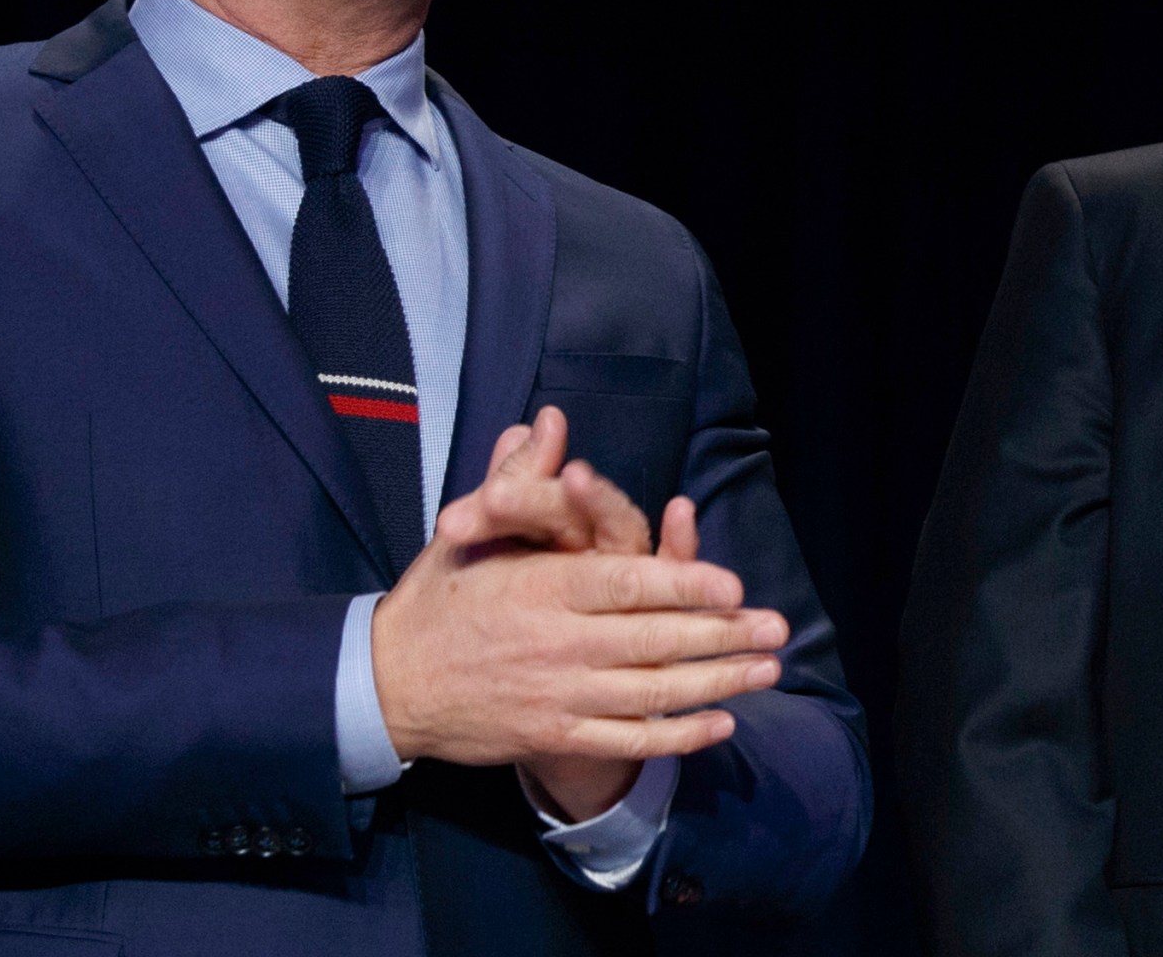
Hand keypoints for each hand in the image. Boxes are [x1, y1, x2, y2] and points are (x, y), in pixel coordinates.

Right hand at [370, 408, 786, 808]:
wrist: (386, 686)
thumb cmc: (436, 597)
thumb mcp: (470, 531)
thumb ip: (519, 479)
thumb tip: (547, 422)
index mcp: (538, 588)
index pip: (624, 585)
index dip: (683, 585)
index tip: (734, 584)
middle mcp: (554, 643)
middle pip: (652, 641)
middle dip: (722, 636)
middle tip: (776, 627)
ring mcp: (557, 695)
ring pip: (649, 693)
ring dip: (716, 684)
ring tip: (766, 671)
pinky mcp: (554, 735)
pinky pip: (626, 739)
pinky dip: (677, 735)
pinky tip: (720, 722)